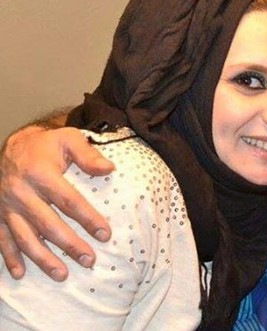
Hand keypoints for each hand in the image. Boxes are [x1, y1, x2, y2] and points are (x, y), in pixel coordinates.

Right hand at [0, 126, 114, 280]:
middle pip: (48, 224)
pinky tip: (20, 274)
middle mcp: (21, 193)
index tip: (105, 234)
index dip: (88, 218)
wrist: (13, 146)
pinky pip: (2, 239)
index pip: (68, 201)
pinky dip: (9, 258)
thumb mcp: (68, 138)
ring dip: (43, 259)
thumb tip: (109, 169)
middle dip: (69, 245)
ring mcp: (6, 206)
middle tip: (89, 260)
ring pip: (25, 237)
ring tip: (62, 275)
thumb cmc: (46, 145)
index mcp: (40, 174)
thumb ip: (88, 154)